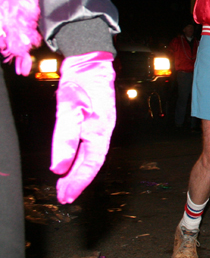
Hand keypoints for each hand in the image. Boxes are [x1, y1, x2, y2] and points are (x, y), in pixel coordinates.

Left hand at [50, 52, 115, 203]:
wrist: (89, 61)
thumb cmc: (81, 84)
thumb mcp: (68, 111)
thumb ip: (64, 139)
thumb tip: (58, 167)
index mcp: (101, 131)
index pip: (90, 164)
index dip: (78, 182)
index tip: (66, 197)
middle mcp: (102, 131)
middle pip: (91, 163)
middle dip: (77, 181)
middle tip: (64, 197)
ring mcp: (99, 126)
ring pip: (89, 155)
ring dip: (77, 172)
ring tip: (64, 185)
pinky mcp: (93, 120)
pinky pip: (87, 146)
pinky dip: (77, 158)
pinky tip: (69, 161)